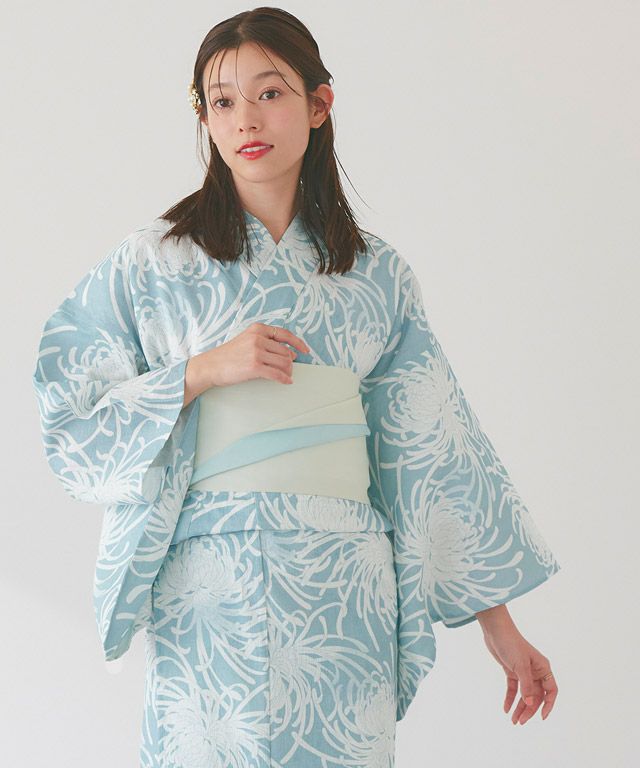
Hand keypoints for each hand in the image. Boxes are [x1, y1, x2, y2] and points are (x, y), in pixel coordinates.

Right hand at [184, 323, 309, 404]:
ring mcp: (256, 352)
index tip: (305, 350)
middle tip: (288, 370)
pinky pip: (277, 374)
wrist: (211, 366)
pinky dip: (284, 379)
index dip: (298, 342)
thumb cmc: (228, 355)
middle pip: (285, 351)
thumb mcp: (246, 340)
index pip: (284, 334)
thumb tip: (290, 353)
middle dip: (290, 362)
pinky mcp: (255, 366)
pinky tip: (286, 382)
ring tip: (286, 376)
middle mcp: (258, 338)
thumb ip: (266, 343)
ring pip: (284, 362)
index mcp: (257, 329)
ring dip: (288, 371)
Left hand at [477, 605, 557, 724]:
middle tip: (520, 722)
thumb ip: (526, 685)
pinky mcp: (512, 671)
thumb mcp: (520, 665)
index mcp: (543, 668)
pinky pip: (513, 689)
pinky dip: (510, 699)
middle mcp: (535, 671)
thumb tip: (530, 703)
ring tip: (513, 721)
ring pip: (524, 694)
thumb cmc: (511, 644)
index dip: (548, 705)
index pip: (551, 690)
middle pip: (536, 696)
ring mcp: (523, 672)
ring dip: (519, 707)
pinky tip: (506, 709)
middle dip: (529, 710)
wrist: (495, 631)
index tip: (542, 717)